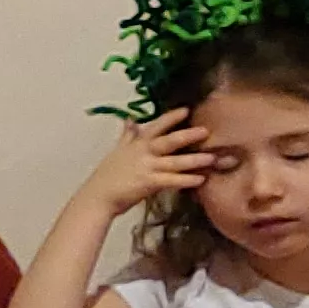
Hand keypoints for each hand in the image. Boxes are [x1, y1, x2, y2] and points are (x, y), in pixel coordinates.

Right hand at [80, 110, 212, 215]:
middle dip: (188, 135)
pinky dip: (186, 180)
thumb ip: (127, 136)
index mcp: (136, 144)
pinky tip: (200, 180)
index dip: (171, 118)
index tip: (186, 110)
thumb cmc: (106, 177)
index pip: (155, 126)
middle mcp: (142, 153)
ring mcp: (146, 168)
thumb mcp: (117, 151)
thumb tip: (130, 120)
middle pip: (168, 141)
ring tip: (211, 158)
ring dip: (194, 160)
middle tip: (206, 131)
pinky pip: (171, 181)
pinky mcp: (147, 183)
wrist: (97, 197)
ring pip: (174, 162)